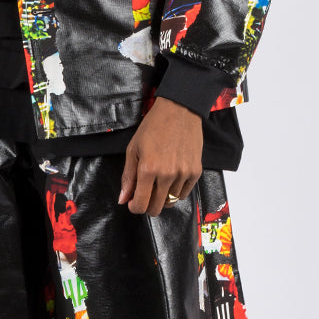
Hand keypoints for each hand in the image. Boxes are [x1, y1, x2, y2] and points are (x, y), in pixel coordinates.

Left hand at [118, 97, 202, 215]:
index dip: (134, 207)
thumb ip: (128, 177)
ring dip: (162, 197)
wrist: (179, 110)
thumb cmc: (153, 127)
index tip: (133, 202)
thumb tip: (123, 199)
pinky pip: (184, 194)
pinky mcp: (195, 171)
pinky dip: (176, 191)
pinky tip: (171, 178)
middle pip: (156, 208)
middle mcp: (167, 174)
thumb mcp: (133, 149)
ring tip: (158, 181)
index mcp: (148, 169)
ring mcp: (183, 174)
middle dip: (147, 205)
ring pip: (171, 202)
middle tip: (145, 193)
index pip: (141, 204)